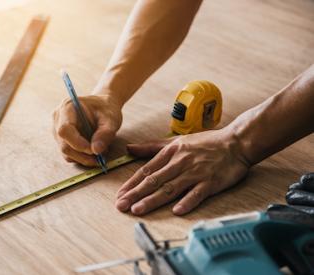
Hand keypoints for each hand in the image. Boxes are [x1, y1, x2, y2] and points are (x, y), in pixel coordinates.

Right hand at [53, 94, 122, 165]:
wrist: (102, 106)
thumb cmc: (106, 109)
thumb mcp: (111, 118)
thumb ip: (105, 133)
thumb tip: (96, 150)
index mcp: (67, 107)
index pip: (65, 129)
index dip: (77, 143)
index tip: (93, 151)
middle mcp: (58, 119)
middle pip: (64, 144)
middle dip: (82, 155)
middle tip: (100, 158)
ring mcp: (57, 130)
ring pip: (66, 152)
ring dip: (83, 158)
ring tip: (100, 152)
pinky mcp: (61, 140)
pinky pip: (68, 154)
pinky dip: (81, 157)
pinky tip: (93, 151)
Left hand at [116, 129, 249, 215]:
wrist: (237, 142)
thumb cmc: (206, 143)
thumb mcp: (176, 141)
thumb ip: (151, 147)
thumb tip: (129, 148)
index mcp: (171, 153)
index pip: (146, 170)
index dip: (132, 183)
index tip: (119, 194)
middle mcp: (180, 163)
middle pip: (154, 181)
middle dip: (135, 194)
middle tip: (121, 206)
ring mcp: (196, 173)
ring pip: (171, 188)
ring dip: (153, 199)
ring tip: (138, 209)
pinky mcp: (211, 182)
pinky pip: (197, 193)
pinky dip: (188, 201)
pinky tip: (177, 210)